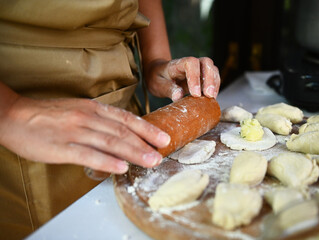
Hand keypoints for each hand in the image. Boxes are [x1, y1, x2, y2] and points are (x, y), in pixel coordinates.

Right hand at [0, 96, 169, 173]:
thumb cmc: (49, 115)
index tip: (163, 138)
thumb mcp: (78, 110)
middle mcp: (88, 118)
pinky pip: (88, 154)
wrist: (15, 116)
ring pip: (110, 142)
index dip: (146, 129)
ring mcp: (75, 132)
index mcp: (93, 109)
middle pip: (122, 131)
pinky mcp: (62, 147)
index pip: (126, 119)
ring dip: (133, 152)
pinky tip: (121, 167)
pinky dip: (106, 161)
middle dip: (145, 143)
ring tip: (150, 161)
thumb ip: (100, 120)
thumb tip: (121, 132)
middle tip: (162, 153)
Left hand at [144, 57, 220, 100]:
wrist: (159, 74)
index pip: (190, 63)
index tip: (195, 93)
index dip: (195, 77)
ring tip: (212, 98)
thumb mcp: (157, 84)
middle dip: (210, 79)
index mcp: (178, 64)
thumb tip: (178, 96)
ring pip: (213, 69)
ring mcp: (198, 68)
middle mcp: (191, 63)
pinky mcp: (203, 76)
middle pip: (206, 62)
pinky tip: (212, 98)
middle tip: (209, 95)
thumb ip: (168, 89)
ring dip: (215, 83)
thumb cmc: (158, 78)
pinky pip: (214, 77)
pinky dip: (216, 87)